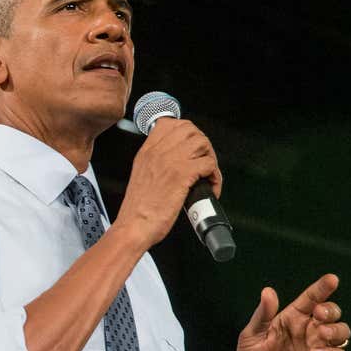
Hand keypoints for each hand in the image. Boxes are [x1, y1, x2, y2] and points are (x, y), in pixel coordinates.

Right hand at [114, 117, 221, 248]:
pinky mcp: (182, 174)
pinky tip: (210, 187)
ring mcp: (170, 161)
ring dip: (210, 158)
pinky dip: (215, 176)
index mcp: (146, 152)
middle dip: (202, 145)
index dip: (187, 132)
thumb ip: (155, 163)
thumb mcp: (141, 176)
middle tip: (202, 162)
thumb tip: (176, 160)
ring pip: (202, 143)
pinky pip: (209, 163)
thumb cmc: (138, 209)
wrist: (134, 226)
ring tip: (207, 174)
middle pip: (190, 130)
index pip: (169, 124)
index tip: (191, 147)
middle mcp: (158, 152)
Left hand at [224, 273, 349, 350]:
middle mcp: (308, 330)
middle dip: (332, 309)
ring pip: (342, 332)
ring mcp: (318, 347)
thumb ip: (262, 315)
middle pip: (332, 313)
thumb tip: (268, 291)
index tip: (331, 279)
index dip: (321, 288)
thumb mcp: (250, 336)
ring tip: (320, 334)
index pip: (310, 299)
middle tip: (319, 314)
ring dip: (336, 329)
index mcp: (291, 319)